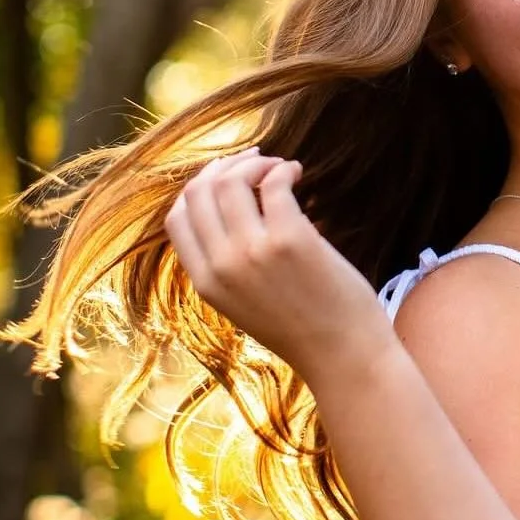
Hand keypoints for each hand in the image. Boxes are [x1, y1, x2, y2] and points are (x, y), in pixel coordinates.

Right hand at [163, 147, 385, 384]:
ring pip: (231, 181)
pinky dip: (283, 169)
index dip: (199, 189)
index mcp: (206, 283)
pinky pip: (274, 183)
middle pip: (199, 192)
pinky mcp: (290, 240)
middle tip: (256, 163)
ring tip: (280, 168)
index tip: (225, 177)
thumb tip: (231, 206)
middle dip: (225, 166)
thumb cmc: (303, 327)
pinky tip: (297, 173)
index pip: (177, 218)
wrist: (343, 356)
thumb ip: (228, 265)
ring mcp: (253, 252)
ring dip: (255, 163)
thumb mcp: (245, 303)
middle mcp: (222, 266)